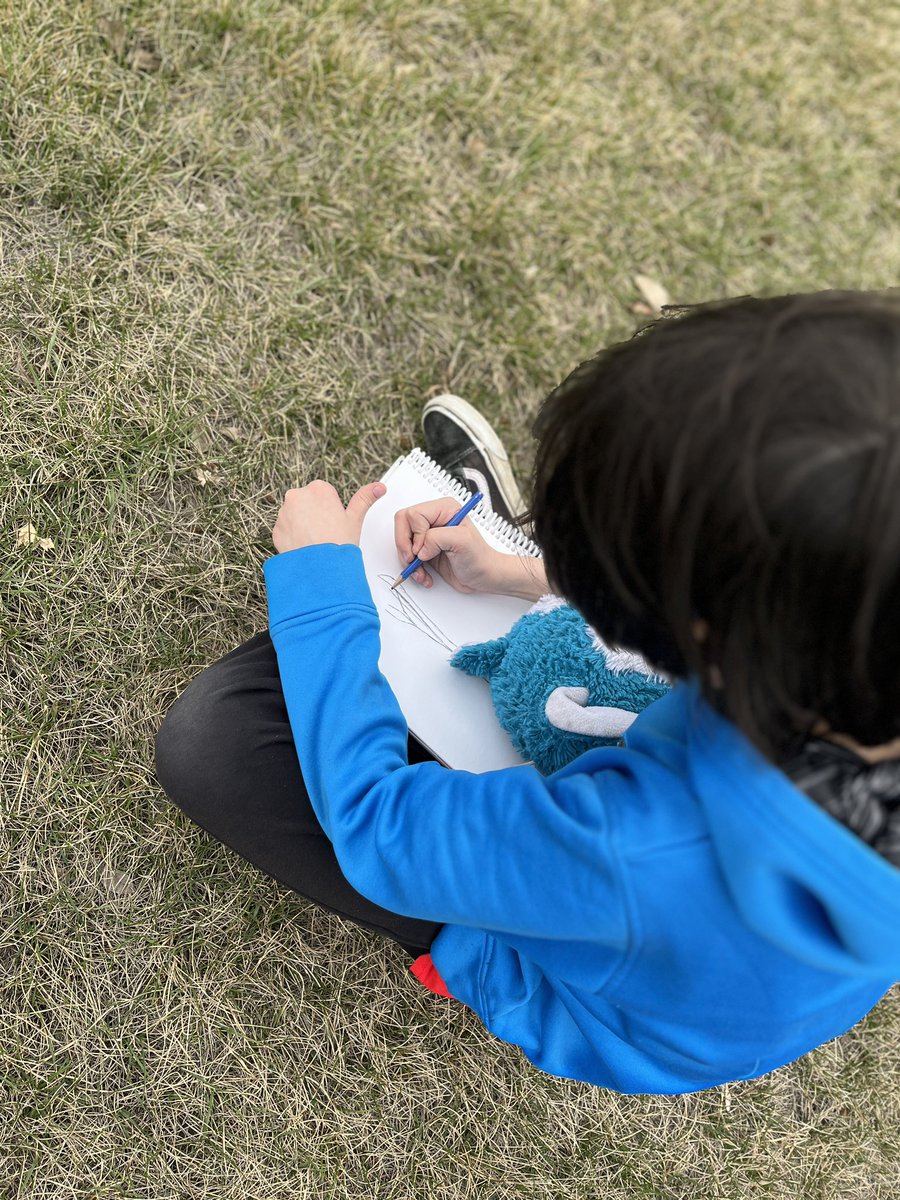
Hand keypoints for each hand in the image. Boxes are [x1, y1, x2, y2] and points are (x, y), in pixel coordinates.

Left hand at [272, 479, 385, 552]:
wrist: (321, 568)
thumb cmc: (339, 543)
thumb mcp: (355, 518)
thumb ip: (365, 498)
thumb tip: (379, 487)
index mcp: (318, 489)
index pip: (323, 494)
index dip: (331, 510)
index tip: (334, 522)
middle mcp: (297, 496)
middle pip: (307, 502)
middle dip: (314, 515)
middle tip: (325, 532)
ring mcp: (284, 513)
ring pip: (294, 516)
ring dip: (302, 525)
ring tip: (315, 541)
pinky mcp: (276, 529)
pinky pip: (285, 530)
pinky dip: (293, 537)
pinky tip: (305, 547)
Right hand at [394, 497, 513, 593]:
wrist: (484, 577)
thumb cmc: (480, 558)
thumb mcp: (462, 542)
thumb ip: (438, 538)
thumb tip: (420, 548)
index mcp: (444, 509)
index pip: (413, 515)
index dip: (415, 535)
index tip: (424, 550)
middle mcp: (435, 520)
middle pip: (403, 526)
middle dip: (405, 547)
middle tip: (413, 560)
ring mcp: (429, 536)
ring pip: (403, 543)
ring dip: (409, 562)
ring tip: (421, 573)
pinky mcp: (426, 550)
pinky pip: (408, 557)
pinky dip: (413, 570)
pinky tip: (425, 576)